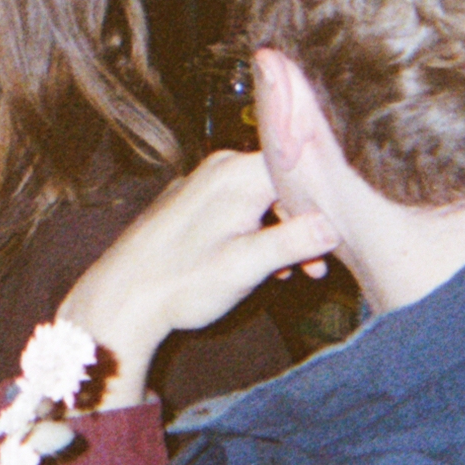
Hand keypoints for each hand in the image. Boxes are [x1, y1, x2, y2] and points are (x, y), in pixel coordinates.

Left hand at [59, 151, 334, 408]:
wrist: (122, 297)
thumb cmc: (181, 281)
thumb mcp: (247, 265)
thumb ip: (293, 241)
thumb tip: (334, 225)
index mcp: (238, 174)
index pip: (301, 169)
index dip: (326, 201)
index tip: (342, 234)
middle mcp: (220, 168)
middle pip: (283, 184)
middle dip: (306, 223)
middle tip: (319, 268)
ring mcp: (203, 185)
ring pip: (262, 199)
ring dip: (283, 234)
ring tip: (295, 273)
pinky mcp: (191, 204)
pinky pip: (239, 208)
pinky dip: (258, 234)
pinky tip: (263, 266)